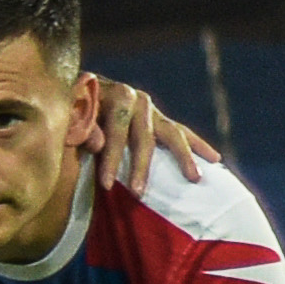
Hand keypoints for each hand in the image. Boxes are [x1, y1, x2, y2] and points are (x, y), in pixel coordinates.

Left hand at [82, 75, 212, 184]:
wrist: (78, 90)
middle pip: (144, 136)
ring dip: (183, 157)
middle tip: (138, 194)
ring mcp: (152, 109)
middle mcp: (138, 99)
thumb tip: (98, 144)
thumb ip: (80, 127)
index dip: (111, 158)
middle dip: (140, 167)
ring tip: (194, 178)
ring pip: (172, 134)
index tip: (107, 184)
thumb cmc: (71, 108)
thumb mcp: (70, 113)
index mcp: (115, 95)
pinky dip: (197, 146)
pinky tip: (215, 160)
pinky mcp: (160, 118)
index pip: (116, 130)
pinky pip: (182, 133)